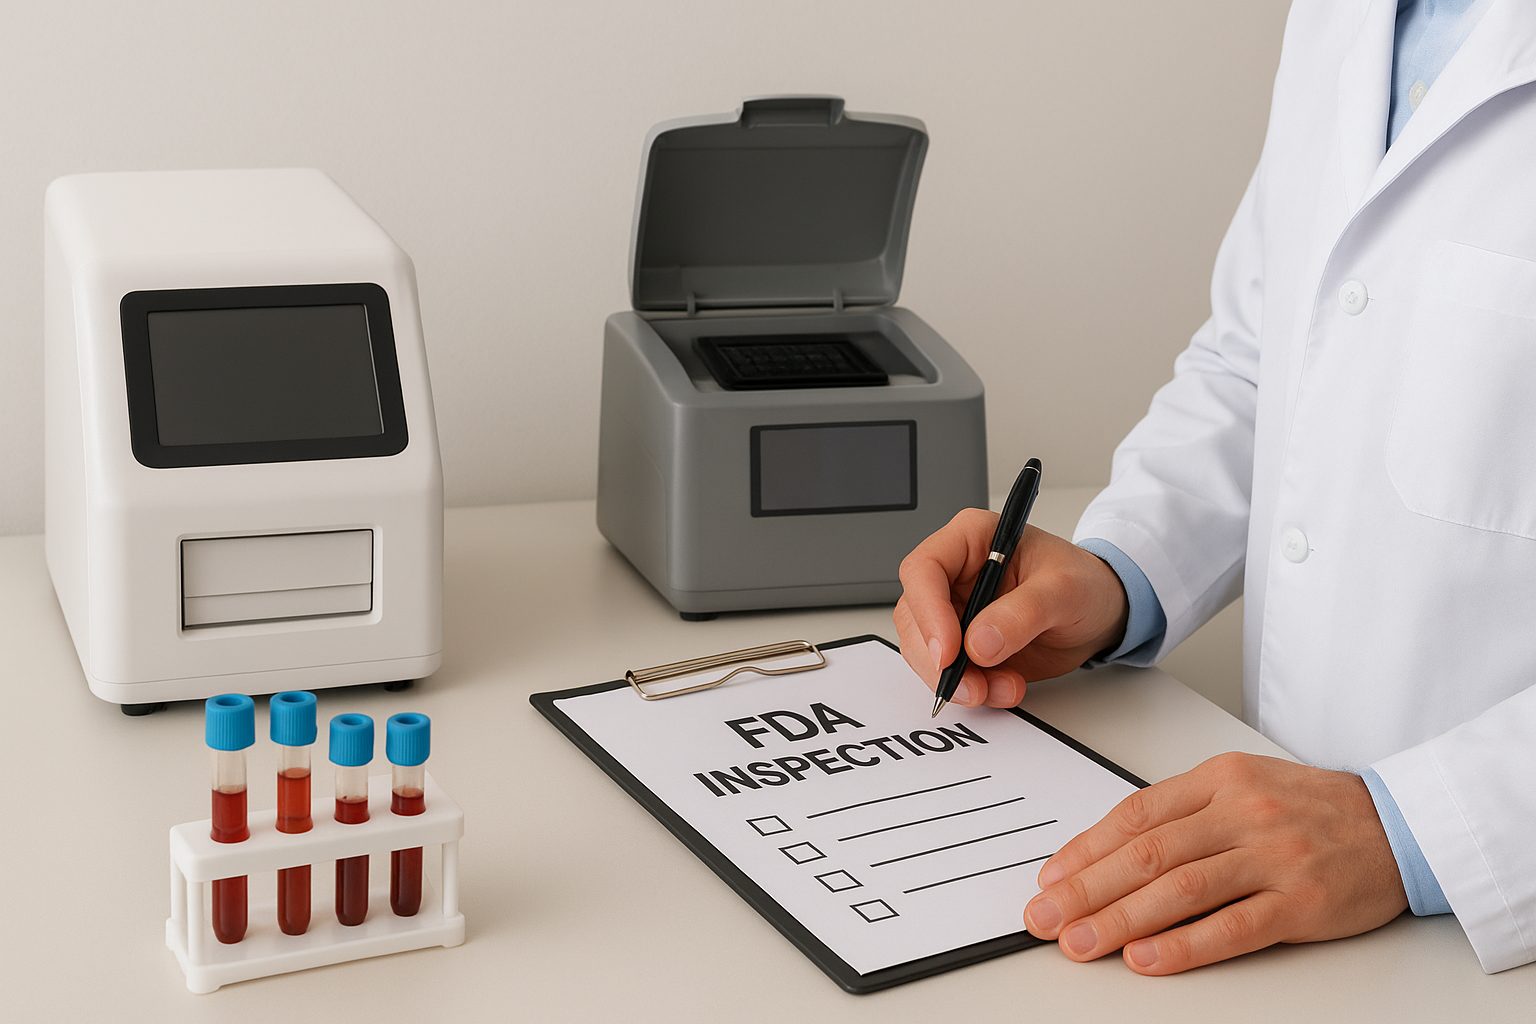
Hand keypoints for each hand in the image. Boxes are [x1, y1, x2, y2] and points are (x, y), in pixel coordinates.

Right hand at [893, 510, 1129, 706]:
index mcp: (971, 540)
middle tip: (971, 686)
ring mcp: (956, 611)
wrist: (1102, 613)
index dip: (928, 611)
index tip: (949, 651)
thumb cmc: (1085, 583)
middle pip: (915, 616)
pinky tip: (1005, 689)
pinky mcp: (964, 645)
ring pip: (926, 650)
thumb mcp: (1064, 589)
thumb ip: (1022, 612)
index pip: (924, 569)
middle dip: (938, 659)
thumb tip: (978, 642)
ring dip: (957, 679)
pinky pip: (949, 672)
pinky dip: (973, 689)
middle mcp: (954, 574)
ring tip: (1004, 689)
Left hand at [1023, 752, 1408, 974]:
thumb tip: (1109, 853)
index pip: (1134, 815)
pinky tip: (1146, 958)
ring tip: (1080, 942)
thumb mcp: (1241, 787)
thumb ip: (1181, 813)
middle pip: (1146, 853)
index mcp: (1218, 779)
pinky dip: (1183, 945)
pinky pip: (1232, 928)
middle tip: (1045, 916)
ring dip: (1119, 920)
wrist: (1399, 826)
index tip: (1050, 877)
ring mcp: (1271, 857)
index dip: (1085, 849)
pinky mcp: (1301, 903)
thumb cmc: (1309, 809)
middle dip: (1085, 889)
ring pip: (1179, 889)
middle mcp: (1241, 813)